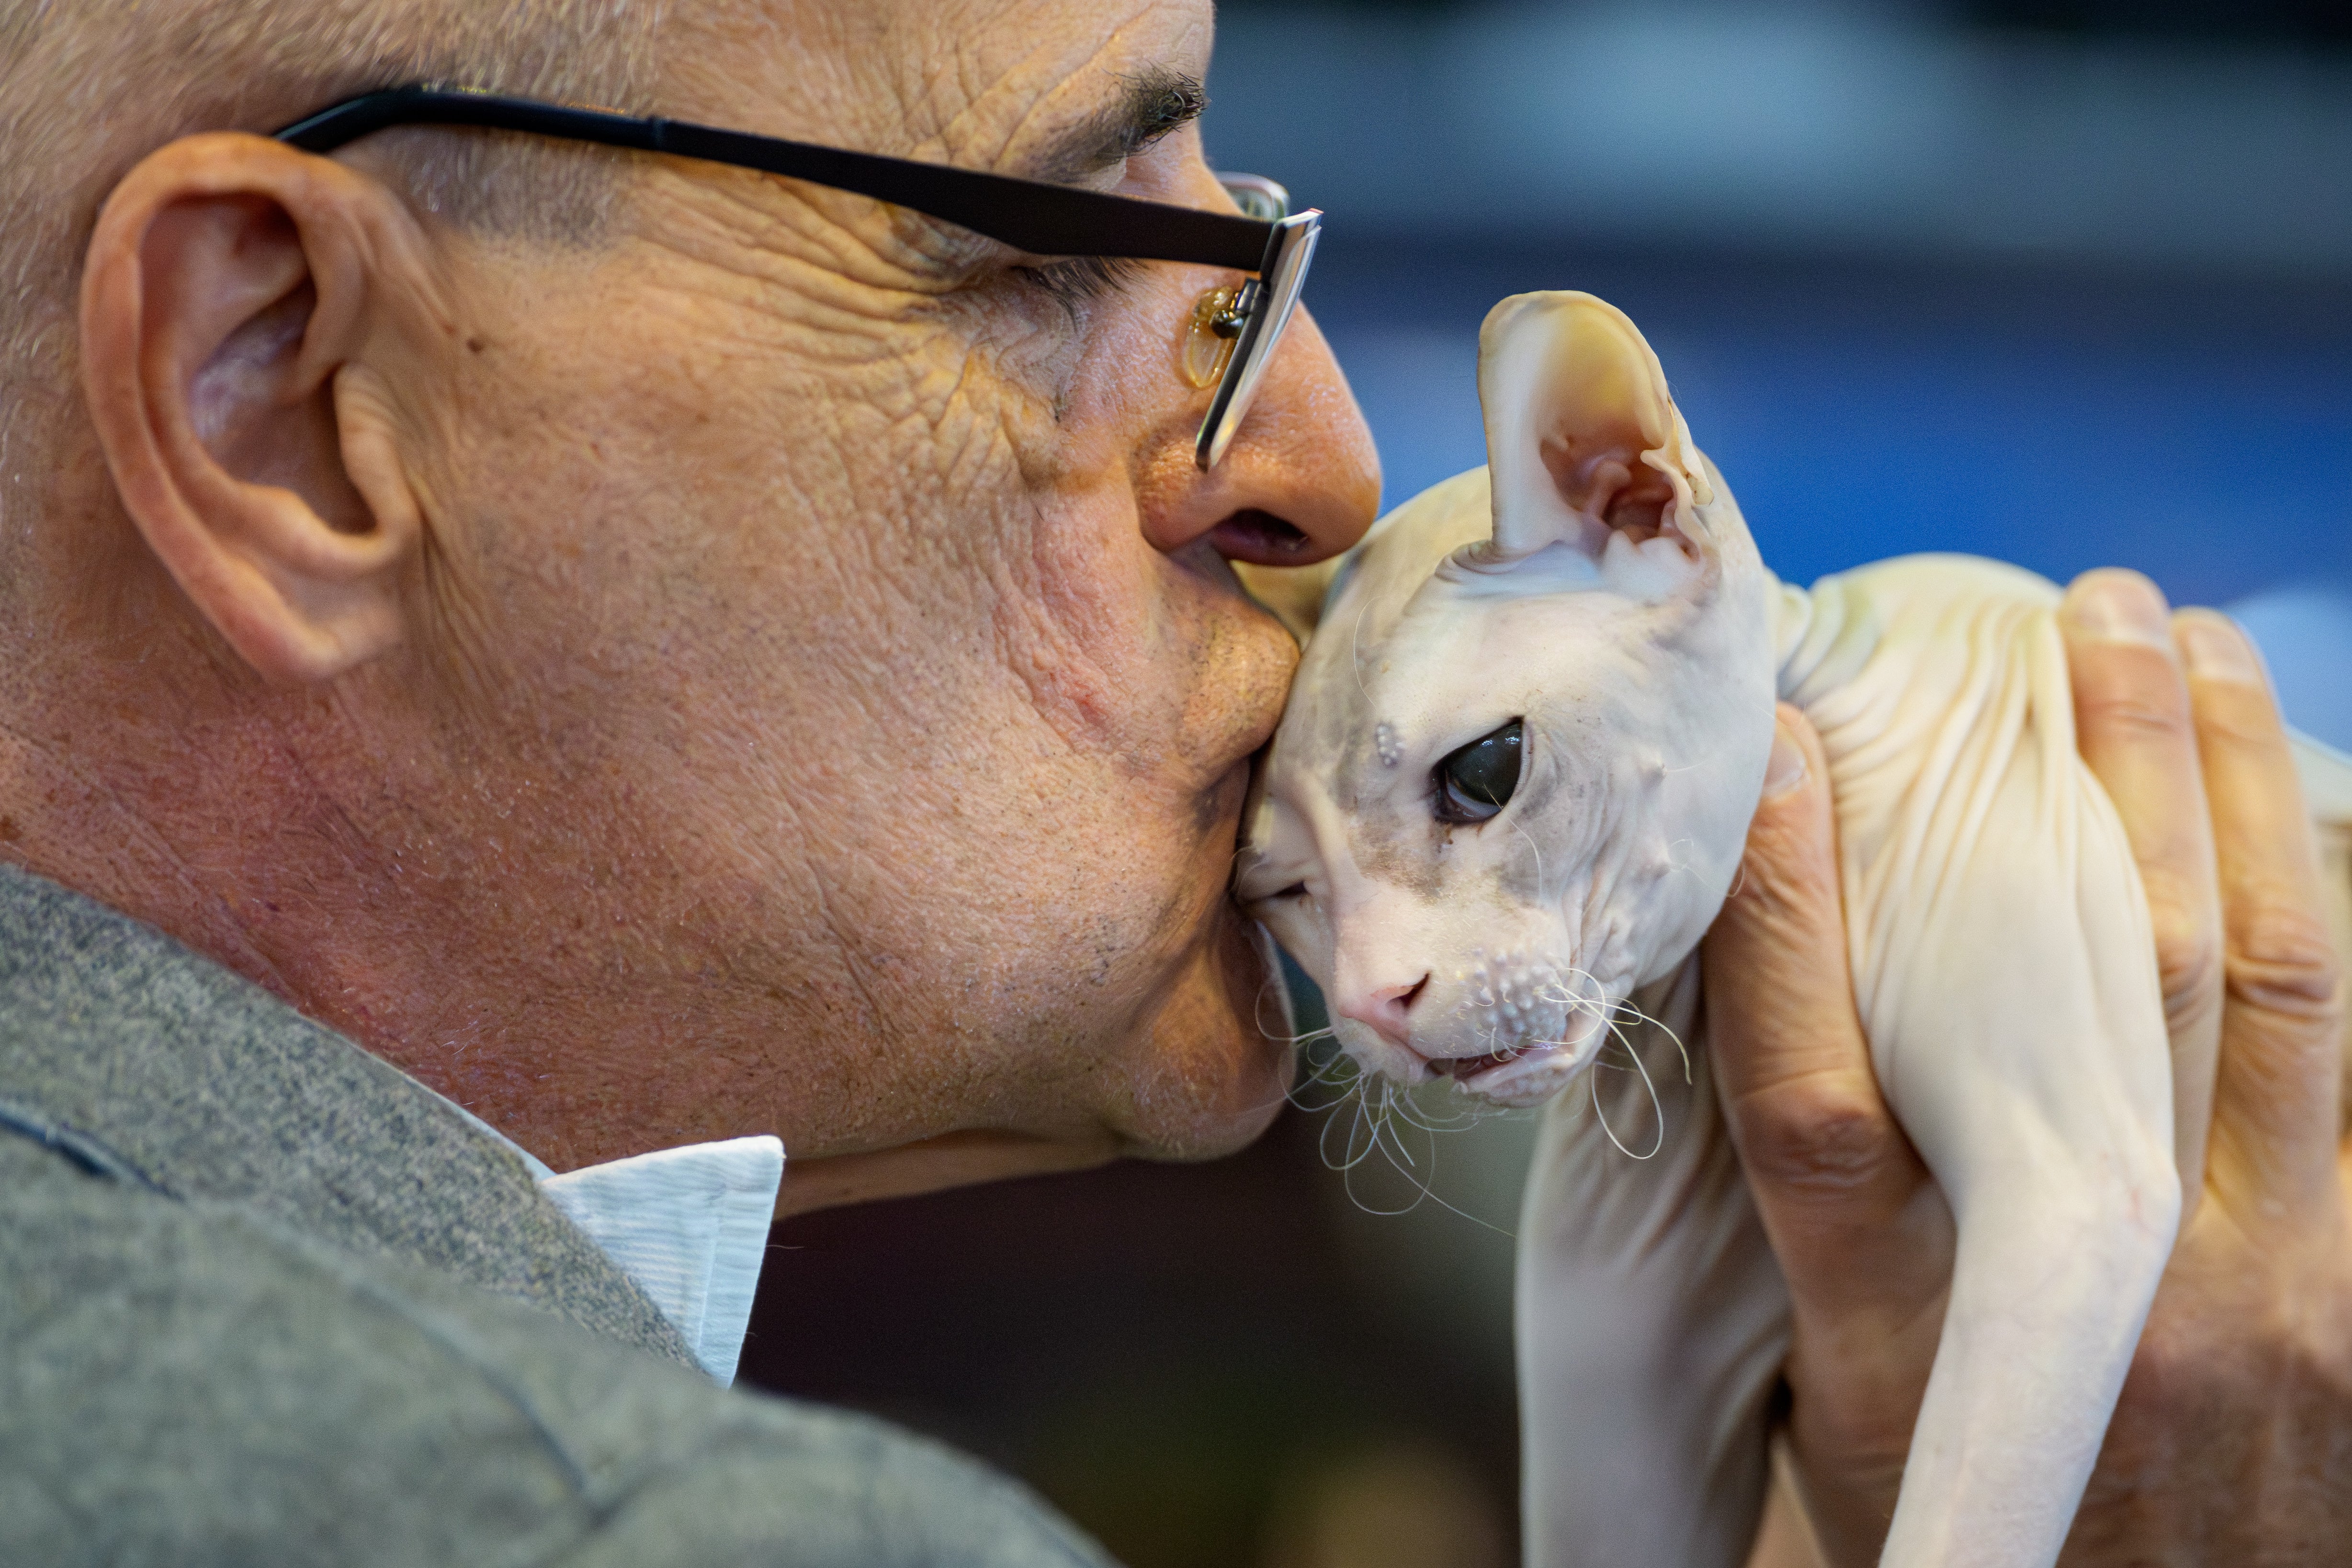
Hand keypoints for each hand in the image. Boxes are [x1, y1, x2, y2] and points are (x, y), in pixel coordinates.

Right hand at [1704, 568, 2350, 1566]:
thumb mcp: (1828, 1421)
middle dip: (2096, 767)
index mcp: (1898, 1345)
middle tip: (2084, 610)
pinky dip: (2337, 912)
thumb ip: (1799, 1237)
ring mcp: (2262, 1286)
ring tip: (2201, 654)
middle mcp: (2094, 1294)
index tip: (1777, 749)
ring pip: (2264, 985)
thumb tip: (1754, 1023)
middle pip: (2096, 985)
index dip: (1784, 911)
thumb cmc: (1961, 1543)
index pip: (1816, 1096)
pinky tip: (2304, 813)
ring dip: (2233, 792)